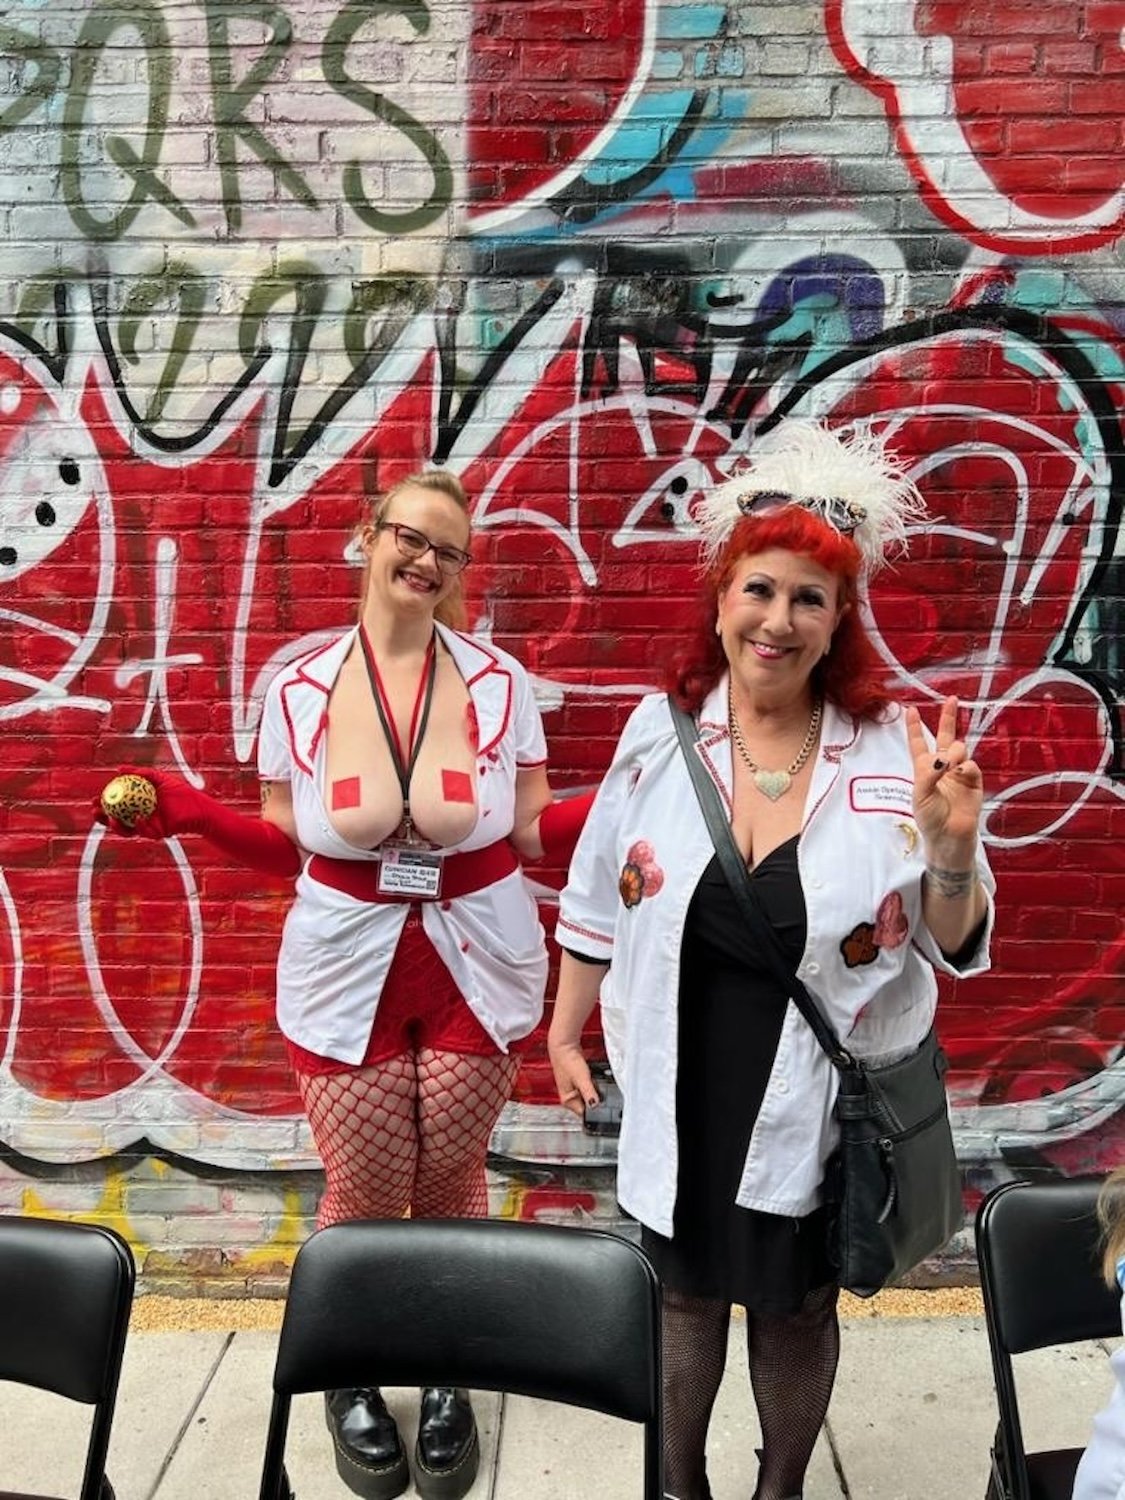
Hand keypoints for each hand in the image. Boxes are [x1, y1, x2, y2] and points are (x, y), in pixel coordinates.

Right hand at [94, 767, 207, 839]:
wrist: (198, 806)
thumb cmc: (180, 791)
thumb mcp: (158, 777)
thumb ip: (139, 773)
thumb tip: (119, 769)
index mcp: (137, 804)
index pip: (116, 805)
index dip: (103, 804)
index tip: (94, 799)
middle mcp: (139, 816)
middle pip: (115, 819)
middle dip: (102, 818)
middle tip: (95, 810)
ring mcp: (146, 826)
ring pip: (126, 829)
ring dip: (115, 825)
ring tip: (110, 818)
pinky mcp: (155, 833)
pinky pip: (143, 831)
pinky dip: (139, 824)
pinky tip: (136, 817)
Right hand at [547, 1036, 598, 1118]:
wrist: (564, 1045)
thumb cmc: (568, 1060)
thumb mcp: (582, 1079)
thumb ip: (589, 1094)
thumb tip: (596, 1107)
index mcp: (567, 1101)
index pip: (585, 1114)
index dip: (595, 1110)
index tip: (603, 1104)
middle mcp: (570, 1097)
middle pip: (588, 1105)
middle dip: (596, 1100)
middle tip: (598, 1089)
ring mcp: (574, 1090)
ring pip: (590, 1096)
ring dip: (595, 1091)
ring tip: (593, 1081)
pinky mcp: (579, 1082)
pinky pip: (590, 1088)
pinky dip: (594, 1085)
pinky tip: (594, 1078)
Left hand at [906, 697, 983, 852]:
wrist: (948, 838)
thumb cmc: (929, 819)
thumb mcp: (920, 794)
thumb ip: (929, 773)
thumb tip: (944, 757)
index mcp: (923, 770)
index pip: (918, 744)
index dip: (914, 727)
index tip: (910, 709)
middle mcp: (942, 768)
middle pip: (945, 738)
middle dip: (948, 718)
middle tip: (952, 699)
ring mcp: (959, 774)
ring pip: (960, 748)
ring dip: (954, 751)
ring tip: (950, 764)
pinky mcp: (973, 782)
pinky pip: (971, 765)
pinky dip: (965, 766)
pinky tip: (960, 773)